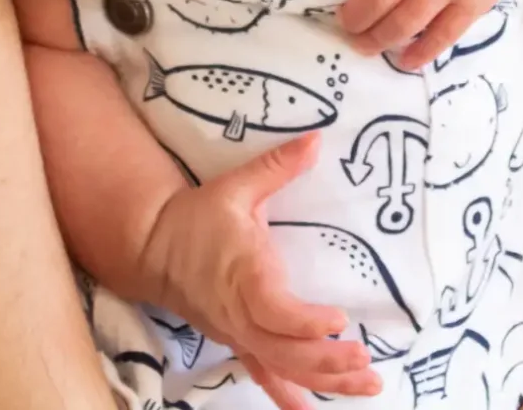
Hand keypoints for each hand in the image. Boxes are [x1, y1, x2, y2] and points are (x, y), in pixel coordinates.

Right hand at [132, 134, 381, 406]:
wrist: (155, 248)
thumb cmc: (199, 216)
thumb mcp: (236, 186)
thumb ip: (277, 167)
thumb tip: (317, 139)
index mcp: (243, 276)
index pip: (274, 310)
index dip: (305, 321)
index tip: (340, 320)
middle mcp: (241, 313)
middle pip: (284, 351)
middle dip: (326, 361)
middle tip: (366, 362)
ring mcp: (238, 333)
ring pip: (281, 368)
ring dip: (324, 380)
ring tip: (368, 384)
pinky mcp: (238, 341)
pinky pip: (264, 375)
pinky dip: (288, 395)